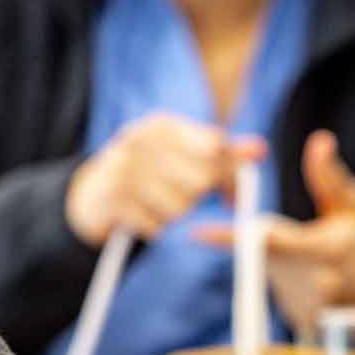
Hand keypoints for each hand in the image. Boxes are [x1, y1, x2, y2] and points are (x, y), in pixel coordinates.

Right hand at [66, 114, 263, 245]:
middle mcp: (138, 141)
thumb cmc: (152, 172)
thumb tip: (260, 149)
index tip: (227, 193)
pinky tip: (141, 217)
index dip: (227, 175)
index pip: (215, 148)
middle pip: (200, 182)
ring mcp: (121, 169)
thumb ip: (224, 154)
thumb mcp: (185, 155)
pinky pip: (156, 226)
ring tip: (157, 204)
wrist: (93, 191)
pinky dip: (154, 228)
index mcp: (162, 126)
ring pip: (179, 207)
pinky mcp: (109, 199)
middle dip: (197, 197)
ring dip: (174, 214)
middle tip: (184, 197)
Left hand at [194, 130, 354, 335]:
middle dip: (273, 246)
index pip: (267, 240)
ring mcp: (311, 305)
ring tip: (318, 266)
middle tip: (305, 246)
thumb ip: (329, 177)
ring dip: (283, 267)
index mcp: (322, 249)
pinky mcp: (306, 321)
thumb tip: (319, 140)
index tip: (197, 233)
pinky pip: (282, 296)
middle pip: (265, 257)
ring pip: (273, 276)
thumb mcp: (354, 208)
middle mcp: (314, 281)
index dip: (229, 238)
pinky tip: (316, 283)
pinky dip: (291, 286)